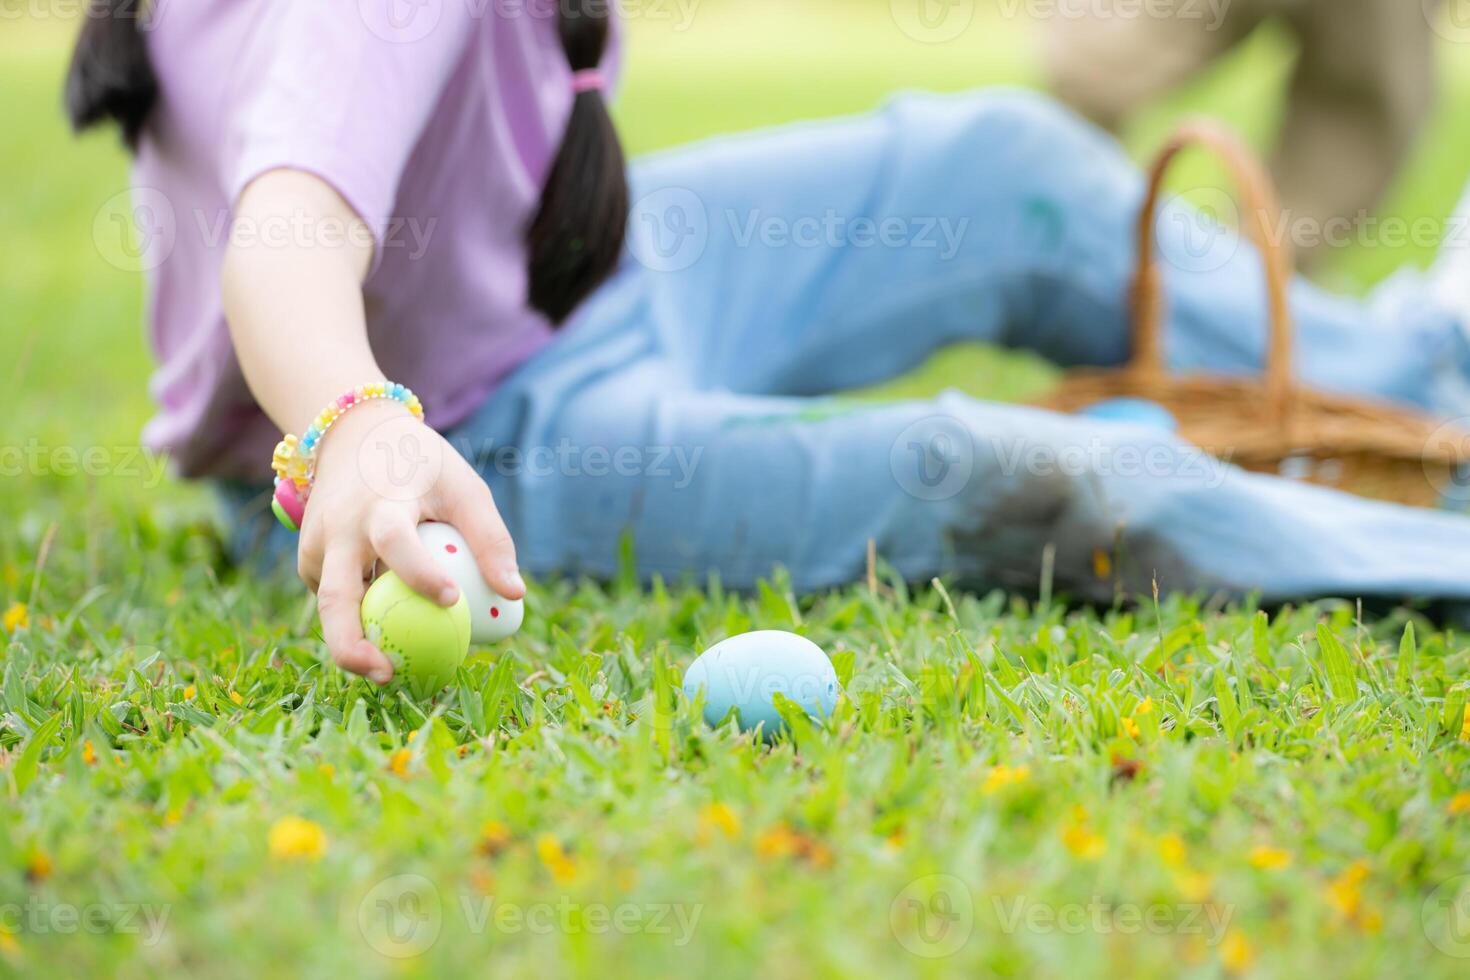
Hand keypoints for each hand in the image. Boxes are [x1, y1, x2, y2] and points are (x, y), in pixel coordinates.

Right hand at [294, 399, 524, 682]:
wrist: (353, 434)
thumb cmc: (422, 467)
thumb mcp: (463, 487)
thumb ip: (490, 538)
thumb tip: (514, 596)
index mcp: (380, 504)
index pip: (395, 540)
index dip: (419, 572)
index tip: (451, 599)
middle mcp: (340, 529)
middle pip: (335, 596)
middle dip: (351, 644)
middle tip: (386, 674)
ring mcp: (317, 547)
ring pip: (330, 606)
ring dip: (355, 640)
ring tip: (388, 668)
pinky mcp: (308, 560)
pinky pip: (336, 598)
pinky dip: (360, 616)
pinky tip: (384, 622)